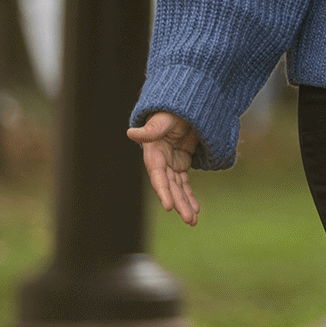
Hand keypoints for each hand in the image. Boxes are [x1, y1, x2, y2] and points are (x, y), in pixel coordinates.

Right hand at [127, 111, 200, 225]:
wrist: (182, 105)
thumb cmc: (171, 110)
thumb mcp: (164, 118)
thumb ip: (151, 129)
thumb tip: (130, 133)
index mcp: (154, 152)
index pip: (157, 175)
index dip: (163, 190)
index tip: (169, 207)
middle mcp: (161, 161)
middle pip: (169, 186)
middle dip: (179, 203)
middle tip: (189, 220)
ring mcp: (171, 163)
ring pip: (178, 188)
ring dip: (185, 204)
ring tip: (192, 221)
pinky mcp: (180, 163)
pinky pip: (184, 183)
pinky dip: (189, 195)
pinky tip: (195, 210)